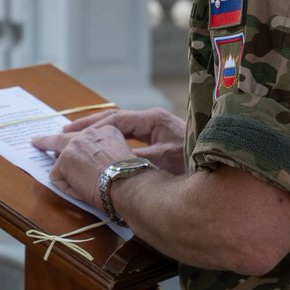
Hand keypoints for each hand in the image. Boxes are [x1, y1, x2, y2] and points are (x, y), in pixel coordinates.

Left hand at [31, 124, 133, 207]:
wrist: (128, 183)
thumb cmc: (130, 177)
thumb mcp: (121, 155)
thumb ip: (105, 152)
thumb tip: (91, 165)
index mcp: (106, 131)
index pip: (86, 136)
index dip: (78, 143)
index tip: (67, 135)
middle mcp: (88, 134)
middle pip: (63, 138)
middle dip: (47, 141)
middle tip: (36, 142)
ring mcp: (74, 145)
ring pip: (62, 162)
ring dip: (68, 175)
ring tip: (81, 186)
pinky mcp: (64, 160)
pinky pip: (59, 178)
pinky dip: (69, 188)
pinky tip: (84, 190)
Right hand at [63, 108, 186, 174]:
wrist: (224, 171)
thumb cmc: (196, 164)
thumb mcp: (162, 161)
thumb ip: (134, 159)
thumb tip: (109, 159)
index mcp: (154, 119)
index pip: (114, 118)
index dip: (90, 126)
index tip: (69, 133)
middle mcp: (156, 121)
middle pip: (116, 120)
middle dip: (90, 127)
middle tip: (65, 133)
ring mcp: (161, 131)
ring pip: (123, 129)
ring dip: (101, 134)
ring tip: (79, 140)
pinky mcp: (166, 143)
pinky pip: (133, 139)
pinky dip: (116, 144)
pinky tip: (106, 152)